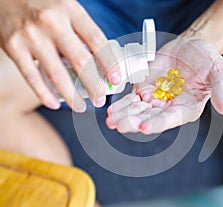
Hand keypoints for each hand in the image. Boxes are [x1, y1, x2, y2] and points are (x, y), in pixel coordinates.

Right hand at [0, 0, 120, 111]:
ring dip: (72, 96)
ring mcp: (31, 36)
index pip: (97, 41)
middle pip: (81, 61)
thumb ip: (81, 31)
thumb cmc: (41, 4)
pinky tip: (54, 104)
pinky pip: (32, 77)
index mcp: (70, 10)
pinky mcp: (13, 47)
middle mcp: (52, 22)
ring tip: (80, 107)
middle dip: (94, 85)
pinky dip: (45, 94)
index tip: (116, 80)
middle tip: (100, 99)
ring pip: (57, 75)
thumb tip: (101, 60)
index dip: (110, 63)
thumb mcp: (66, 9)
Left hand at [106, 38, 222, 133]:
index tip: (144, 126)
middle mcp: (169, 108)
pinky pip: (131, 99)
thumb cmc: (208, 60)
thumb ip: (219, 89)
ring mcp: (155, 99)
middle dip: (134, 122)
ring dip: (124, 116)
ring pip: (137, 111)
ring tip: (110, 119)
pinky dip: (121, 105)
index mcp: (187, 109)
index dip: (158, 123)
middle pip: (150, 118)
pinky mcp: (144, 89)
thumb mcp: (220, 71)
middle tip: (119, 124)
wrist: (191, 46)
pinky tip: (111, 110)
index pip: (171, 119)